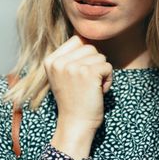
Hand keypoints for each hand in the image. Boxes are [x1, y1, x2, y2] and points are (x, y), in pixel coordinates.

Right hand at [44, 35, 112, 159]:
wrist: (75, 124)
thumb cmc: (74, 101)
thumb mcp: (64, 75)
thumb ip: (70, 57)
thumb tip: (85, 35)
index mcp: (50, 60)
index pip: (78, 41)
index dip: (85, 58)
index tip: (78, 77)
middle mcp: (59, 61)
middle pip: (90, 47)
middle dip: (94, 66)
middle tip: (85, 85)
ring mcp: (72, 66)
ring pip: (101, 57)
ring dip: (101, 74)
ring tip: (90, 89)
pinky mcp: (88, 73)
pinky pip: (108, 67)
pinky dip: (108, 81)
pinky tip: (97, 92)